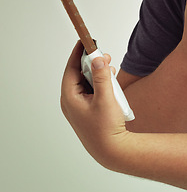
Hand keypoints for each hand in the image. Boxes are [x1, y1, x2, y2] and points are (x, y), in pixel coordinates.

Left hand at [60, 42, 131, 169]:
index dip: (77, 53)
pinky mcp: (88, 109)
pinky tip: (111, 80)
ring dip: (97, 72)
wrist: (112, 150)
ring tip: (110, 66)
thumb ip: (101, 76)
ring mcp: (79, 106)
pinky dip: (100, 82)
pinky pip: (91, 90)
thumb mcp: (106, 98)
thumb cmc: (106, 128)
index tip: (84, 41)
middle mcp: (71, 101)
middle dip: (91, 62)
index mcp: (70, 97)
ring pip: (86, 81)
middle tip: (103, 53)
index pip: (71, 69)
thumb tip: (97, 59)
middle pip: (78, 74)